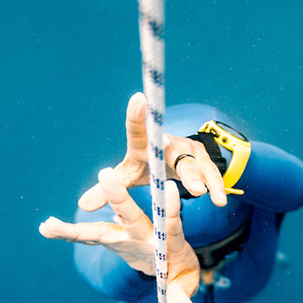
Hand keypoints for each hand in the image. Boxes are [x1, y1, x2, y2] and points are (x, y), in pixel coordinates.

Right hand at [40, 168, 199, 302]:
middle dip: (119, 197)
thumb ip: (183, 297)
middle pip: (132, 215)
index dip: (171, 209)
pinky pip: (88, 237)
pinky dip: (69, 234)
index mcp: (169, 241)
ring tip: (51, 222)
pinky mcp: (111, 239)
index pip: (171, 224)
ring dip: (77, 227)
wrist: (165, 262)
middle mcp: (145, 232)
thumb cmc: (178, 272)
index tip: (172, 190)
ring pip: (101, 228)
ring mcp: (125, 235)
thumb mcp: (184, 285)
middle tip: (106, 174)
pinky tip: (46, 228)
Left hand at [77, 92, 227, 211]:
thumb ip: (110, 190)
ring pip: (194, 164)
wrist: (176, 159)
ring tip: (201, 193)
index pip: (138, 129)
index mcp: (145, 145)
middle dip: (174, 158)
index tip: (138, 97)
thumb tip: (82, 205)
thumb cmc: (149, 165)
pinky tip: (220, 200)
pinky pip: (211, 174)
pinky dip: (215, 187)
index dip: (137, 115)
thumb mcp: (129, 175)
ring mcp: (188, 151)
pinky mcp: (204, 161)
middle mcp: (168, 143)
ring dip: (199, 179)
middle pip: (170, 151)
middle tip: (175, 165)